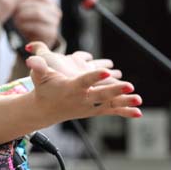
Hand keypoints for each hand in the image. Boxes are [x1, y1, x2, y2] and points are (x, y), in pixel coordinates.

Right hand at [0, 46, 140, 145]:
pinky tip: (138, 112)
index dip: (94, 76)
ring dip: (124, 102)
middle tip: (129, 85)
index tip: (104, 71)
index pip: (84, 81)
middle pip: (101, 93)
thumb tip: (31, 57)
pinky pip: (111, 111)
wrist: (45, 110)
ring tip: (139, 99)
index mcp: (71, 88)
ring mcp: (90, 106)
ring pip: (109, 104)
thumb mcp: (39, 76)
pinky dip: (124, 111)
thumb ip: (38, 65)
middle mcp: (82, 98)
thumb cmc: (43, 88)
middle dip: (115, 90)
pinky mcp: (95, 110)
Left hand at [13, 0, 61, 47]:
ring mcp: (55, 22)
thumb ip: (23, 2)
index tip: (16, 3)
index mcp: (50, 3)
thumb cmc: (27, 25)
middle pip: (37, 5)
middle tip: (13, 13)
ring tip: (15, 20)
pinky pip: (38, 27)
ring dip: (24, 16)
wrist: (34, 44)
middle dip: (23, 8)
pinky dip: (27, 26)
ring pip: (38, 13)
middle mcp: (55, 12)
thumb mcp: (25, 11)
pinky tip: (20, 27)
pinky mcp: (52, 33)